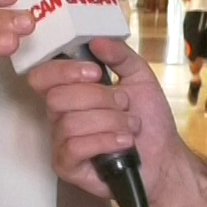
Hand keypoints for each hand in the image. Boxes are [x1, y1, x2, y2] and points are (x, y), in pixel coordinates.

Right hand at [28, 37, 197, 206]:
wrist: (163, 156)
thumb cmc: (148, 118)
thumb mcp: (139, 77)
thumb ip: (120, 55)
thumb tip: (97, 40)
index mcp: (71, 91)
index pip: (43, 76)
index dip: (64, 71)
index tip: (96, 73)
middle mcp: (60, 115)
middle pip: (57, 98)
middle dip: (99, 98)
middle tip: (124, 104)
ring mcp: (60, 142)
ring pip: (70, 123)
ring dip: (110, 121)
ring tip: (130, 127)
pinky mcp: (66, 166)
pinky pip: (74, 147)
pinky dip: (104, 141)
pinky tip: (123, 142)